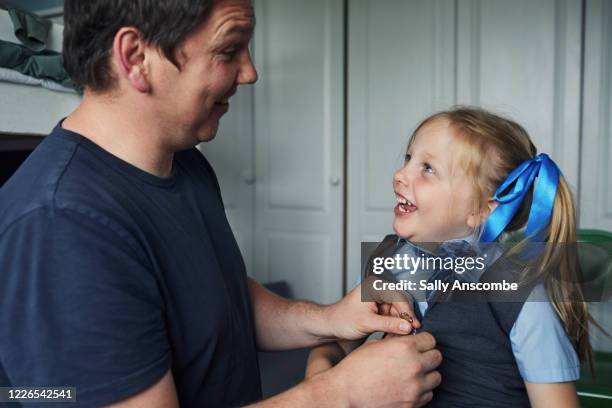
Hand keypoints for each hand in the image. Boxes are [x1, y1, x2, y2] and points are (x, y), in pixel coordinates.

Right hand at [323, 332, 441, 406]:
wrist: (346, 393)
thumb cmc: (356, 368)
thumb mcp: (376, 345)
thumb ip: (396, 341)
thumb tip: (408, 337)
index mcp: (405, 347)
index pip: (430, 339)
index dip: (423, 341)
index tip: (418, 344)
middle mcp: (414, 366)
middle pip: (437, 357)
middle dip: (427, 356)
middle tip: (416, 358)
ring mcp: (416, 387)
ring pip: (436, 377)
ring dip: (426, 374)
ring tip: (412, 374)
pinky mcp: (414, 403)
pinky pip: (429, 394)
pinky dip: (421, 391)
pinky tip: (408, 387)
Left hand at [324, 279, 420, 339]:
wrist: (331, 325)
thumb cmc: (343, 320)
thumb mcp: (367, 323)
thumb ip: (389, 324)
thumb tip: (408, 327)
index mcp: (374, 286)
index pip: (398, 296)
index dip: (407, 311)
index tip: (414, 325)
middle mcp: (378, 289)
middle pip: (401, 301)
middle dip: (406, 317)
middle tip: (413, 331)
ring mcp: (380, 298)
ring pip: (399, 309)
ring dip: (402, 322)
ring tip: (405, 334)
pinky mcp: (380, 307)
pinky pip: (394, 315)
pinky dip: (397, 324)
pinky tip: (399, 333)